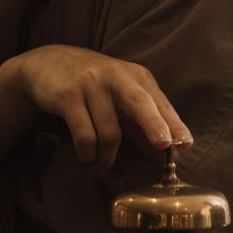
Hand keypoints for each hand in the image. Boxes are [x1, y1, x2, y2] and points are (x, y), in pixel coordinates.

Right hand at [0, 44, 192, 172]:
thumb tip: (165, 151)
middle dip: (154, 125)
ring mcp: (91, 84)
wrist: (47, 63)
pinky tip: (87, 159)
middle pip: (140, 103)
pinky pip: (84, 134)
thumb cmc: (92, 84)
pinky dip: (88, 154)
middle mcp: (115, 76)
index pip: (158, 102)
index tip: (185, 144)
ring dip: (107, 158)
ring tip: (102, 168)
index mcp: (135, 75)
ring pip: (109, 131)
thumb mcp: (120, 96)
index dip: (173, 124)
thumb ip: (141, 122)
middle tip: (163, 146)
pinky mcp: (68, 96)